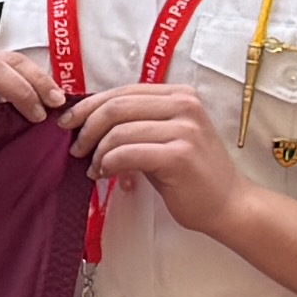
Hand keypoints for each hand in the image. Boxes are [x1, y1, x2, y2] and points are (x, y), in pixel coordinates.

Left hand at [68, 80, 251, 233]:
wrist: (228, 204)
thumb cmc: (191, 175)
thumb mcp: (164, 137)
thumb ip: (136, 123)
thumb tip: (87, 120)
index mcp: (180, 95)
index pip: (122, 92)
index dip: (88, 106)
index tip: (68, 122)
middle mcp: (184, 105)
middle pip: (116, 107)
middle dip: (87, 127)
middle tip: (75, 148)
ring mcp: (184, 128)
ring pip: (119, 131)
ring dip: (97, 152)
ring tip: (94, 168)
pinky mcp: (179, 155)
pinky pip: (127, 153)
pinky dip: (108, 164)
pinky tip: (105, 175)